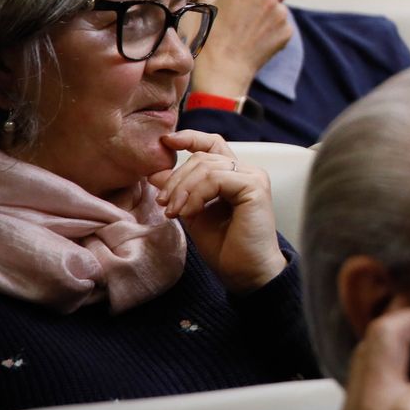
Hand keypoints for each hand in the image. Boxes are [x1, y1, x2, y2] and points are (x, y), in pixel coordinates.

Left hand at [151, 130, 285, 293]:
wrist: (245, 272)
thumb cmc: (225, 247)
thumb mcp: (193, 214)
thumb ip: (181, 191)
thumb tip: (155, 171)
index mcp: (234, 175)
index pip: (212, 145)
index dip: (189, 138)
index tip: (165, 142)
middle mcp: (247, 171)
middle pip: (202, 157)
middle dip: (176, 179)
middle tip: (165, 205)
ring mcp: (253, 176)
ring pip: (206, 166)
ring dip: (183, 189)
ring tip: (175, 213)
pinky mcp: (254, 186)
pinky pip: (216, 179)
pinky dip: (196, 195)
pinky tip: (190, 213)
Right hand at [190, 0, 293, 98]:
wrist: (222, 73)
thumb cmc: (206, 38)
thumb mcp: (203, 4)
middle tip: (239, 11)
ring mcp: (281, 14)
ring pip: (274, 5)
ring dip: (264, 12)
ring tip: (243, 28)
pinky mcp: (288, 32)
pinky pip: (280, 23)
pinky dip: (270, 28)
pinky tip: (253, 38)